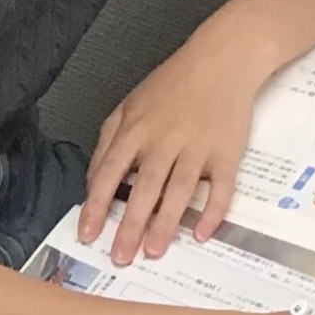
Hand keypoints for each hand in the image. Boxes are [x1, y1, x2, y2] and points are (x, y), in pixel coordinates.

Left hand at [81, 28, 268, 263]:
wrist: (225, 57)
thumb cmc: (173, 84)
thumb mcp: (129, 106)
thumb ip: (108, 143)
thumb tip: (93, 182)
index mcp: (136, 130)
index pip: (110, 173)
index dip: (97, 206)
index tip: (87, 234)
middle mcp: (165, 140)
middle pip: (145, 188)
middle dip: (131, 225)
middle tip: (121, 257)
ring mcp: (198, 146)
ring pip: (179, 190)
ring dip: (166, 223)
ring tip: (154, 252)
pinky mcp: (228, 151)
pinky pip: (222, 186)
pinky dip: (214, 210)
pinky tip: (202, 233)